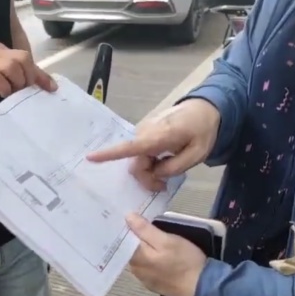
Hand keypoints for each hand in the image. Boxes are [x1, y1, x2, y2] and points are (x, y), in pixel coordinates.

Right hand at [0, 42, 56, 104]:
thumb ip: (8, 79)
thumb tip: (30, 89)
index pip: (25, 58)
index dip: (40, 74)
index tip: (51, 89)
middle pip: (22, 58)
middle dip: (29, 77)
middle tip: (25, 93)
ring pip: (12, 66)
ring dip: (18, 83)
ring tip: (13, 94)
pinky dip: (4, 88)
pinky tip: (1, 95)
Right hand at [87, 98, 220, 191]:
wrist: (204, 109)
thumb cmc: (202, 130)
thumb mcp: (197, 154)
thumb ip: (175, 167)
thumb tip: (155, 174)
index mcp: (158, 137)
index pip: (130, 147)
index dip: (109, 154)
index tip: (90, 157)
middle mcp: (145, 133)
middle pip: (135, 164)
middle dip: (147, 178)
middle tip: (164, 186)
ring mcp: (144, 132)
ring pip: (136, 160)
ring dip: (148, 171)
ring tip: (167, 174)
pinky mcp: (144, 134)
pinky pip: (140, 153)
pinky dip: (149, 163)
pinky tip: (162, 163)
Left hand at [127, 213, 205, 295]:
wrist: (202, 288)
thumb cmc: (184, 261)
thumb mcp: (167, 240)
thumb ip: (145, 230)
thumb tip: (127, 217)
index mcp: (135, 258)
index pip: (124, 239)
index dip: (127, 226)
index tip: (130, 214)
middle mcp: (135, 270)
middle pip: (131, 249)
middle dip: (134, 237)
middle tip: (142, 221)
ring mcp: (145, 279)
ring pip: (140, 258)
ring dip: (143, 248)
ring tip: (150, 236)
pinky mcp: (155, 284)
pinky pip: (148, 267)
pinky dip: (150, 259)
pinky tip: (158, 254)